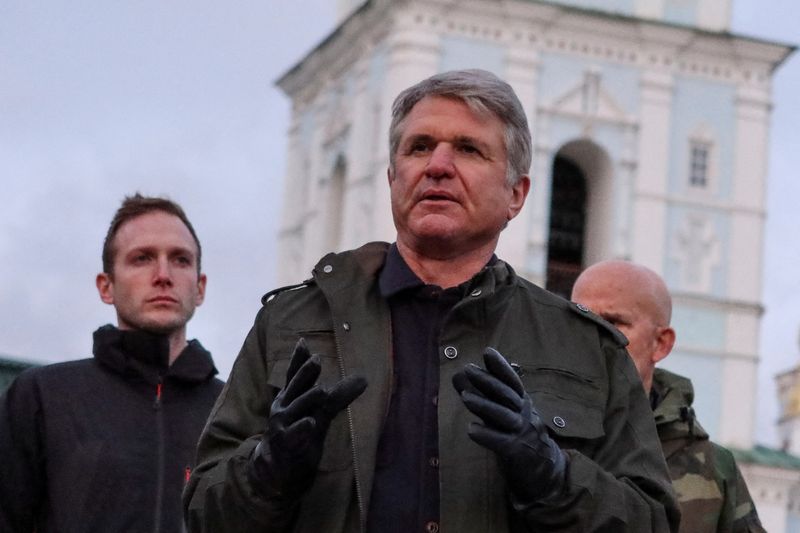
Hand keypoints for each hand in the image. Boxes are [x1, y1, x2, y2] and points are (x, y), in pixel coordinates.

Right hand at [250, 338, 366, 499]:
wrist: (277, 469)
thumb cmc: (299, 433)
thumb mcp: (319, 412)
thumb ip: (338, 395)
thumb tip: (364, 378)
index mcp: (290, 398)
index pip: (294, 376)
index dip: (298, 360)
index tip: (303, 342)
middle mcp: (284, 408)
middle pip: (296, 387)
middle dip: (305, 374)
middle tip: (317, 360)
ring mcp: (283, 426)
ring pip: (297, 409)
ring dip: (308, 399)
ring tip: (322, 391)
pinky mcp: (287, 444)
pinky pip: (295, 435)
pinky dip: (302, 428)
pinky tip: (311, 423)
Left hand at [452, 347, 566, 506]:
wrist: (543, 467)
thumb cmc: (516, 433)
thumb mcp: (500, 411)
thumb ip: (480, 394)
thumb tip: (457, 375)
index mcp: (520, 401)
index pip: (511, 380)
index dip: (500, 366)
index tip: (488, 352)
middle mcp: (522, 413)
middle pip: (506, 394)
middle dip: (487, 380)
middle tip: (468, 368)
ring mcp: (520, 432)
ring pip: (503, 416)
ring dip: (484, 405)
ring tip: (464, 396)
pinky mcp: (516, 452)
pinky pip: (501, 442)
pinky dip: (486, 435)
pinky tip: (471, 429)